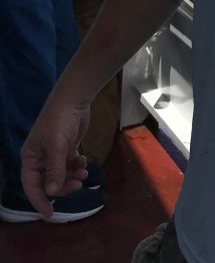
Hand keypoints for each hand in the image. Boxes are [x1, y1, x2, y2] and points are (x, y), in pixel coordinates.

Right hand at [21, 100, 90, 218]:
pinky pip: (70, 164)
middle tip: (78, 184)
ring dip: (72, 176)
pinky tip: (84, 160)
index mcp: (30, 158)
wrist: (74, 100)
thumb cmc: (60, 122)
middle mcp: (40, 158)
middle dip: (63, 186)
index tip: (50, 215)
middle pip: (49, 182)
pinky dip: (77, 166)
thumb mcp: (57, 147)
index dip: (39, 201)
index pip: (31, 186)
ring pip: (61, 174)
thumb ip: (55, 170)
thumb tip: (51, 193)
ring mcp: (54, 153)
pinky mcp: (67, 147)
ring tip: (84, 172)